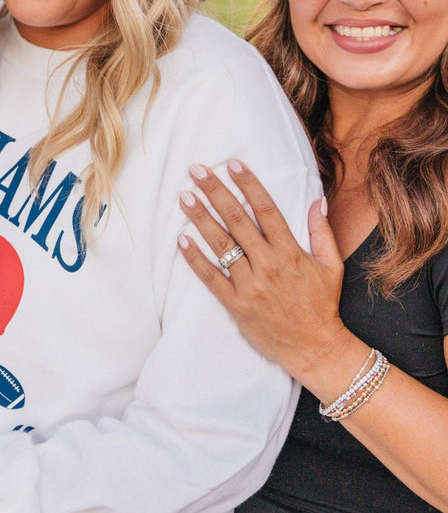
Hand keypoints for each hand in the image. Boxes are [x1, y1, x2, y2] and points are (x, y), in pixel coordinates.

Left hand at [177, 160, 351, 383]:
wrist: (316, 349)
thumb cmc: (322, 306)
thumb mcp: (332, 266)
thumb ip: (321, 232)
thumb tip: (317, 201)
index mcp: (291, 252)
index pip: (266, 210)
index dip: (248, 184)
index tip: (232, 163)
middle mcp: (268, 265)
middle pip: (237, 221)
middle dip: (216, 192)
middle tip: (196, 171)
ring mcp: (250, 285)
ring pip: (221, 246)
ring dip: (200, 219)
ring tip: (184, 197)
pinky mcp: (236, 305)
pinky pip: (211, 279)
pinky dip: (195, 260)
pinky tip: (182, 239)